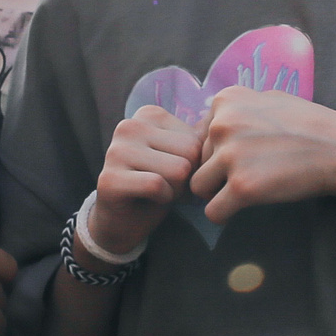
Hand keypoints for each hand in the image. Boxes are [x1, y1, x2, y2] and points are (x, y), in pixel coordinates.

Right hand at [86, 104, 201, 256]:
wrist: (123, 221)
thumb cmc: (159, 186)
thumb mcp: (182, 156)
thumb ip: (199, 138)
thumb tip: (225, 120)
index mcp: (148, 114)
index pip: (198, 138)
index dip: (194, 163)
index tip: (173, 170)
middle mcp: (129, 126)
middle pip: (190, 152)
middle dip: (187, 177)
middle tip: (166, 184)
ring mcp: (116, 151)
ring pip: (178, 170)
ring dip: (175, 190)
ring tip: (158, 191)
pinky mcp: (109, 178)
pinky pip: (157, 186)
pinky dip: (162, 199)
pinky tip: (148, 199)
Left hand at [189, 89, 335, 224]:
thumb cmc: (311, 125)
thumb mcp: (269, 99)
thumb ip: (238, 110)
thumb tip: (211, 124)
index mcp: (226, 100)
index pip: (200, 135)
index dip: (218, 151)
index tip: (244, 156)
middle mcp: (222, 124)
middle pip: (197, 161)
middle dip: (217, 171)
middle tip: (251, 173)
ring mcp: (230, 155)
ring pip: (199, 186)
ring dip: (217, 193)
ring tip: (245, 190)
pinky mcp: (241, 186)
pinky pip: (213, 212)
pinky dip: (224, 214)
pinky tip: (241, 209)